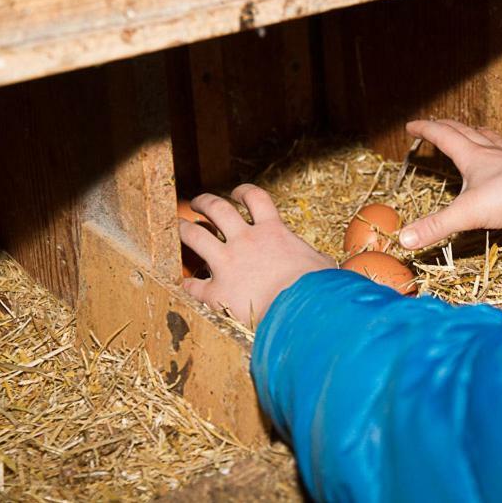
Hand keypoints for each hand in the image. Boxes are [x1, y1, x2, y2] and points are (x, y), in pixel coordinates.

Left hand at [179, 184, 335, 324]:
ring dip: (184, 229)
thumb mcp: (321, 264)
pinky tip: (184, 285)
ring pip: (196, 237)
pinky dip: (187, 284)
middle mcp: (246, 241)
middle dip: (205, 202)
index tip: (236, 193)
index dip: (243, 192)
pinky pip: (194, 285)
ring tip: (178, 227)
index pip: (255, 198)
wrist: (301, 310)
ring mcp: (227, 264)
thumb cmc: (318, 288)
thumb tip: (322, 263)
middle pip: (218, 209)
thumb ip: (313, 258)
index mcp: (273, 231)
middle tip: (198, 203)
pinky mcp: (217, 292)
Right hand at [399, 120, 501, 249]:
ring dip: (474, 133)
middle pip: (464, 131)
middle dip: (445, 127)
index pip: (443, 136)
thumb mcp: (467, 214)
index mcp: (472, 156)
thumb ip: (435, 227)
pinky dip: (498, 149)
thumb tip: (404, 239)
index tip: (411, 126)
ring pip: (489, 138)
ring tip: (470, 131)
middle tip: (433, 124)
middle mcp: (491, 152)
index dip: (425, 129)